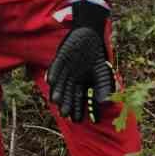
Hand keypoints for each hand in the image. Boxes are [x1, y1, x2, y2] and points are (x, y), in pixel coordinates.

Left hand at [47, 0, 115, 122]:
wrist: (91, 35)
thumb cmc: (97, 57)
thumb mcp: (103, 75)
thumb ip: (104, 89)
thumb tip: (105, 104)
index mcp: (81, 85)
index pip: (78, 100)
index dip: (77, 109)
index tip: (78, 119)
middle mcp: (71, 79)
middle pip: (67, 94)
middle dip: (66, 103)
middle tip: (65, 114)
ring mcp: (65, 69)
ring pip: (60, 83)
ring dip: (57, 91)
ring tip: (56, 101)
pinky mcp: (60, 58)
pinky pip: (56, 66)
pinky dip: (53, 73)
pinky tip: (50, 81)